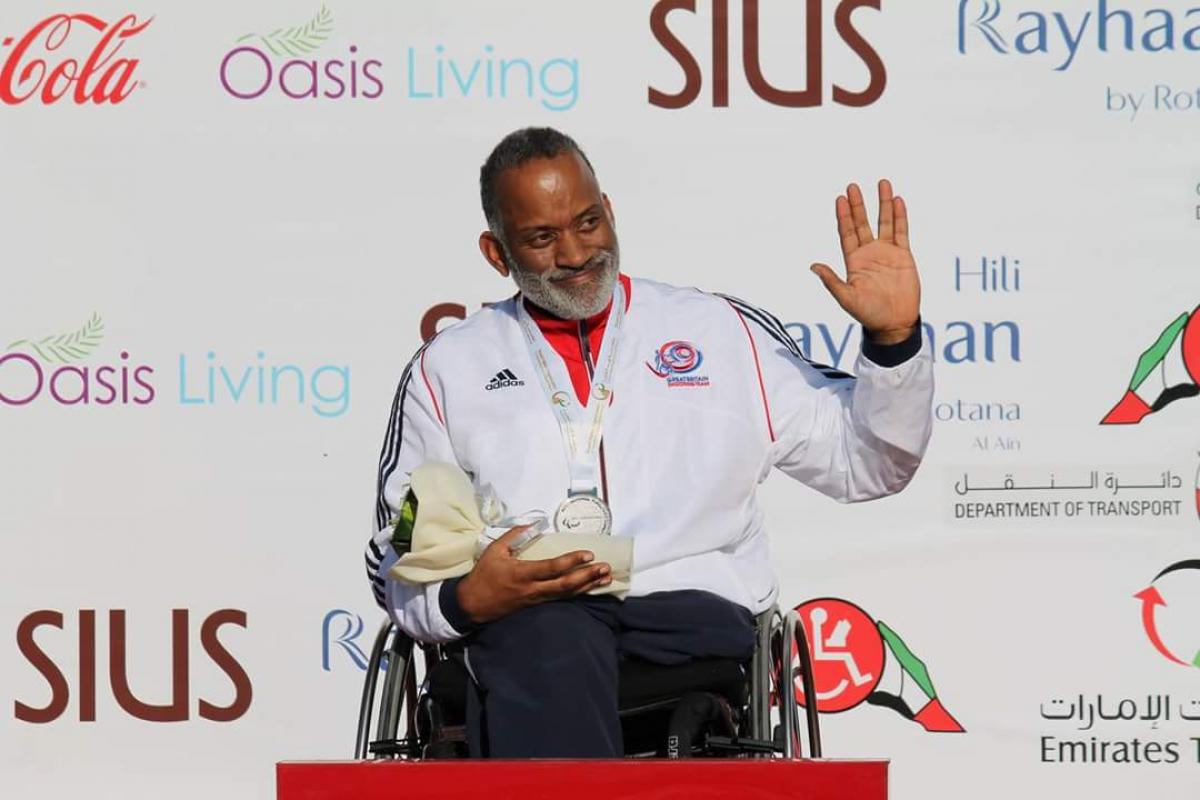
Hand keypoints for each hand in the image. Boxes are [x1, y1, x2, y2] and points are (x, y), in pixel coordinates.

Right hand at [456, 525, 611, 623]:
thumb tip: (532, 523)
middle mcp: (533, 589)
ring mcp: (537, 599)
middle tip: (605, 568)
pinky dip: (578, 592)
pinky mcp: (537, 604)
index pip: (552, 568)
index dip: (571, 561)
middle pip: (566, 585)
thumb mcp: (494, 551)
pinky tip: (589, 587)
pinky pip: (561, 598)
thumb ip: (513, 536)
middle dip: (588, 576)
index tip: (588, 554)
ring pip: (567, 593)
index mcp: (523, 573)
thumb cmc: (483, 576)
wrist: (472, 605)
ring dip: (588, 585)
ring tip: (606, 578)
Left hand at [810, 180, 920, 344]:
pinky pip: (902, 231)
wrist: (894, 323)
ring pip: (884, 222)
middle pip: (862, 223)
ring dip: (882, 203)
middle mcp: (869, 253)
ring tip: (881, 183)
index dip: (843, 216)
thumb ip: (831, 280)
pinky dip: (900, 216)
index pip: (847, 233)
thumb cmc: (868, 314)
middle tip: (852, 186)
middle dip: (858, 205)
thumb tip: (813, 265)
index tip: (840, 198)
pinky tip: (898, 200)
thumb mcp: (846, 297)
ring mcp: (887, 253)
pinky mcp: (904, 256)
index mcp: (853, 261)